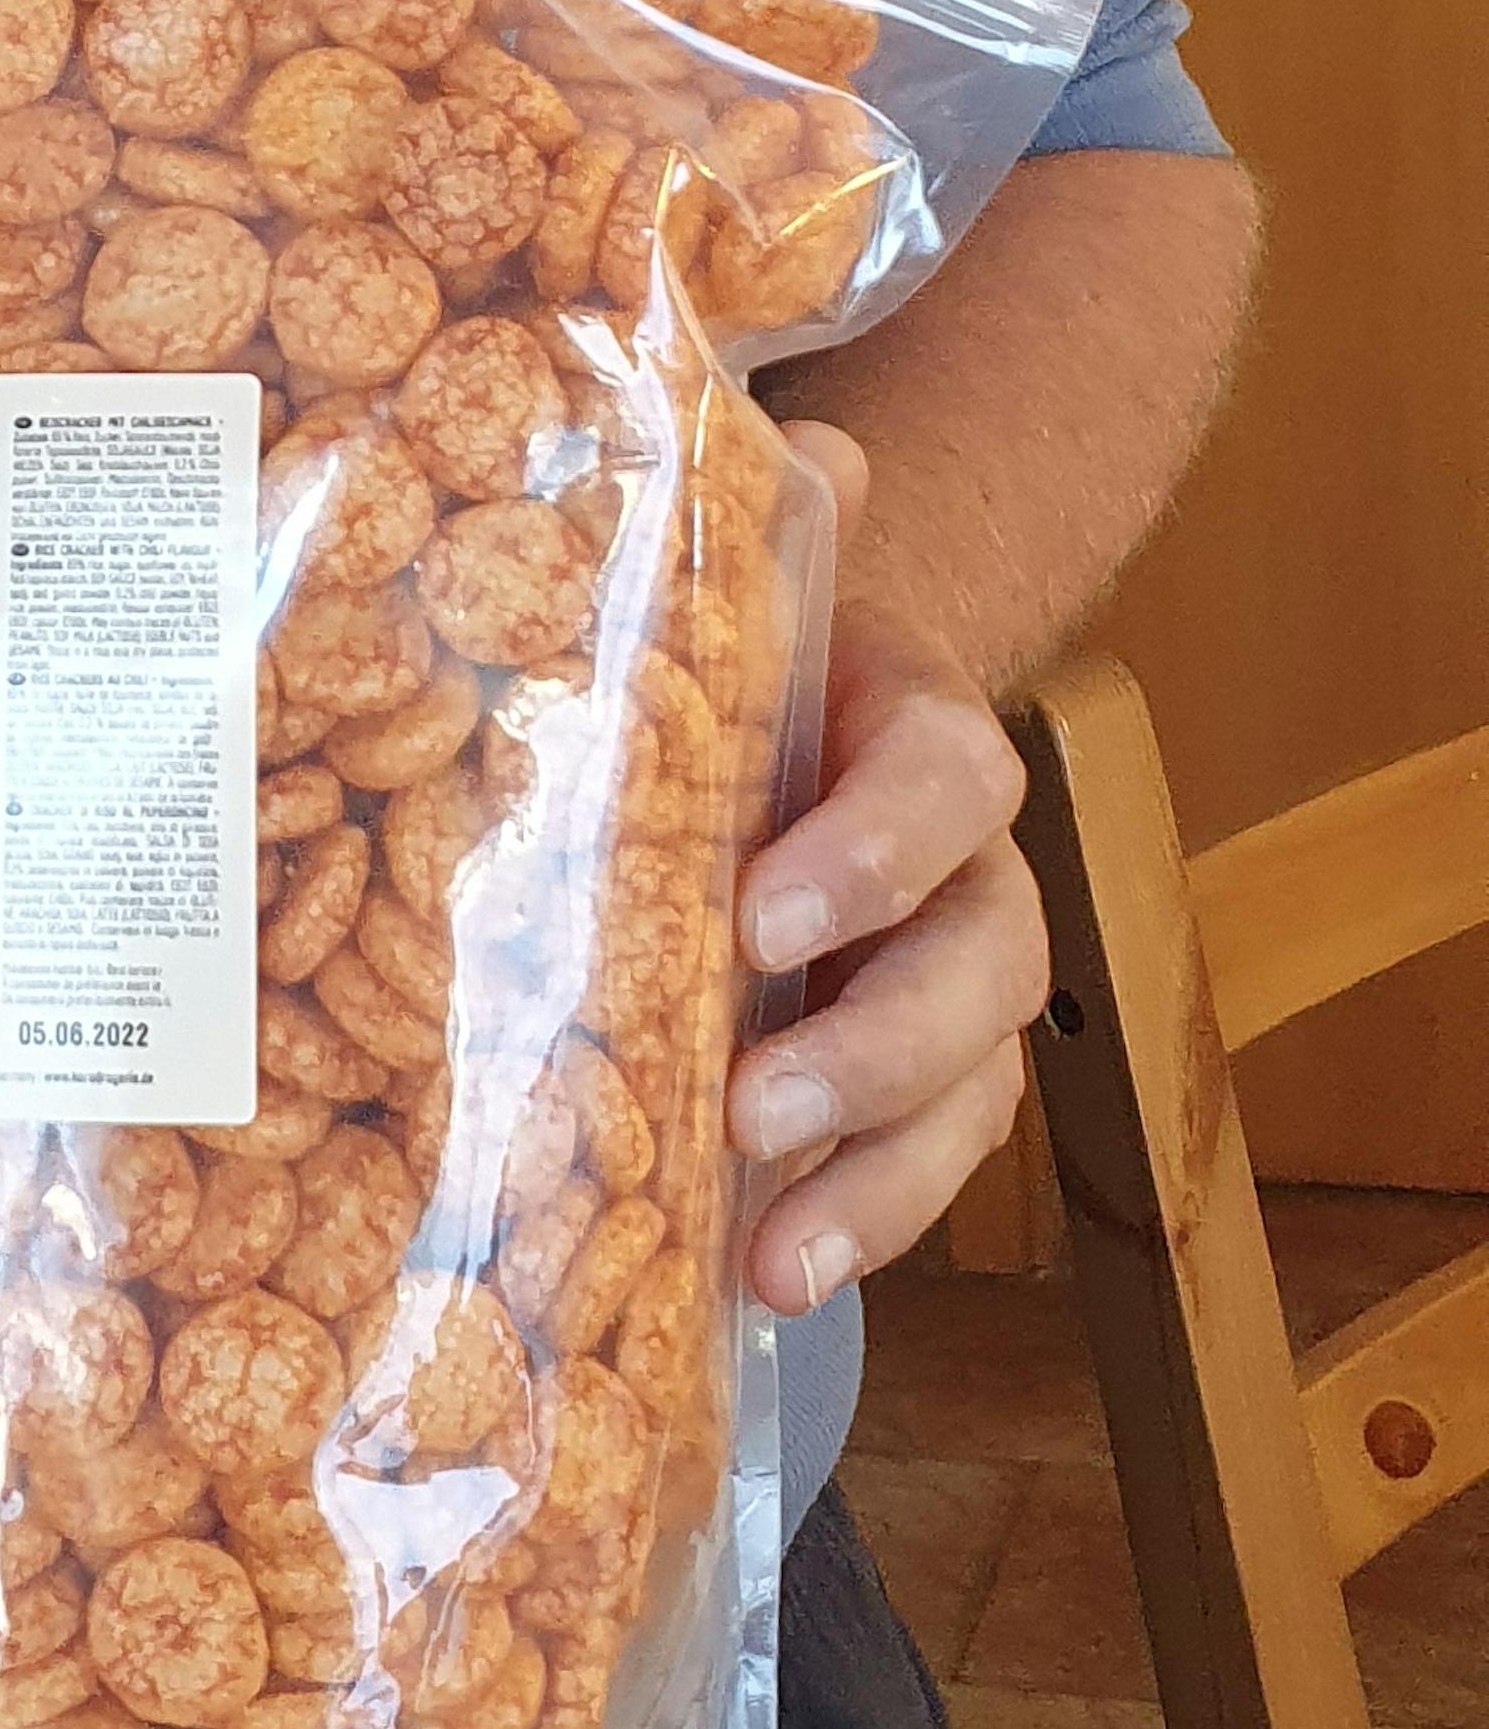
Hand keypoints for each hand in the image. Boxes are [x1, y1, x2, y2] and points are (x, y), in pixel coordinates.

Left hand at [727, 430, 1046, 1315]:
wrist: (771, 745)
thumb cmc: (741, 676)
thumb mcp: (740, 604)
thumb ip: (770, 533)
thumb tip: (805, 444)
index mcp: (925, 739)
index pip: (953, 783)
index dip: (873, 852)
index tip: (761, 912)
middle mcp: (968, 876)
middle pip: (987, 966)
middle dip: (880, 1045)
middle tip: (757, 1100)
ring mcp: (950, 996)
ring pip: (972, 1093)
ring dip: (879, 1177)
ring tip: (775, 1250)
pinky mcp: (910, 1095)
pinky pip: (920, 1172)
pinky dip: (857, 1231)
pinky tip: (770, 1284)